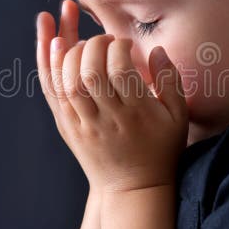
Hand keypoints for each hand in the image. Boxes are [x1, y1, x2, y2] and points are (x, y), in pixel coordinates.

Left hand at [36, 0, 188, 191]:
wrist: (132, 188)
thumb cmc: (161, 148)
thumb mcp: (178, 116)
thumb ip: (170, 80)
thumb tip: (156, 50)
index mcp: (136, 113)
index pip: (120, 71)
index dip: (119, 48)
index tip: (125, 44)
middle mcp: (107, 119)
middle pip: (90, 74)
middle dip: (94, 46)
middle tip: (104, 40)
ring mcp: (84, 125)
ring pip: (67, 83)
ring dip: (68, 53)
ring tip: (78, 39)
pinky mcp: (68, 128)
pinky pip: (54, 94)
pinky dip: (50, 67)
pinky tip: (53, 44)